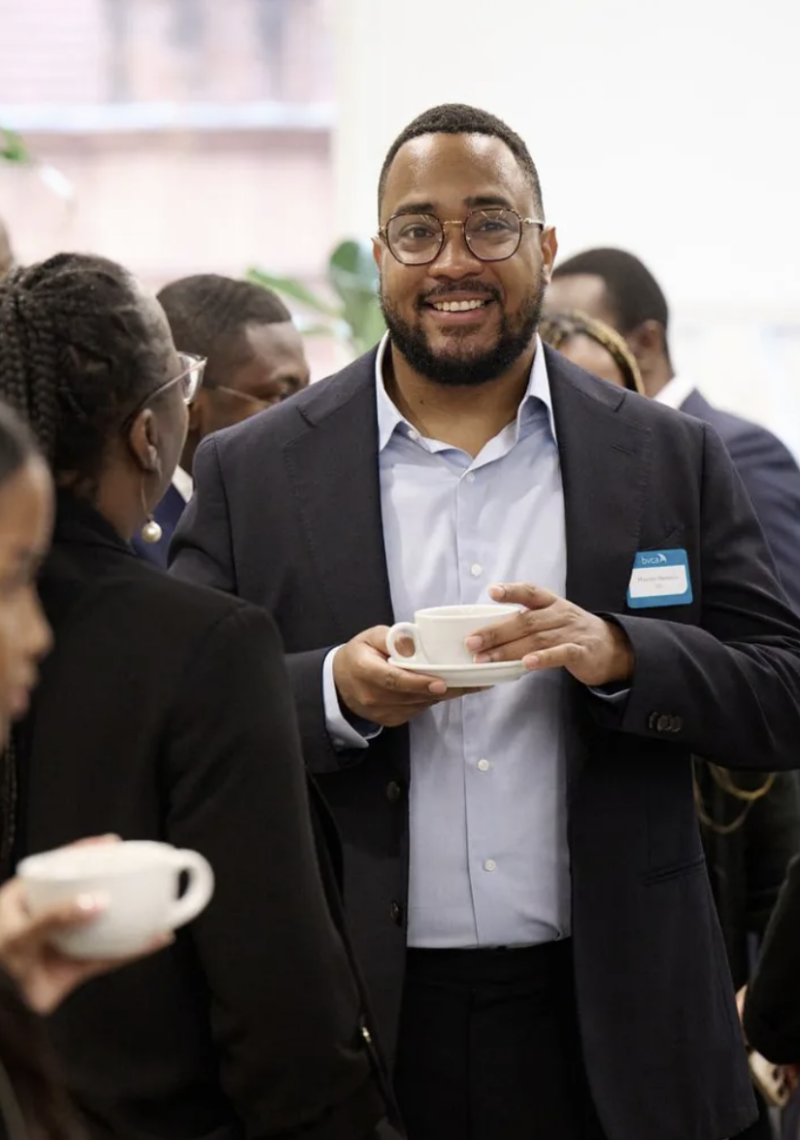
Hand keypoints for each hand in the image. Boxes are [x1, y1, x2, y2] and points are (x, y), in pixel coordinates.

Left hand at [0, 837, 173, 1013]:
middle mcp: (50, 915)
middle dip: (113, 880)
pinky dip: (134, 947)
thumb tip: (97, 901)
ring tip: (155, 902)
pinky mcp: (79, 966)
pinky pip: (112, 953)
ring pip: (103, 920)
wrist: (1, 1011)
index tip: (112, 844)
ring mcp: (66, 940)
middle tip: (136, 869)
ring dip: (129, 913)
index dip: (86, 851)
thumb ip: (56, 916)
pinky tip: (155, 938)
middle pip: (87, 889)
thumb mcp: (21, 934)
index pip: (59, 865)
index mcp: (28, 897)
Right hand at [333, 626, 473, 727]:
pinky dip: (432, 699)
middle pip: (412, 695)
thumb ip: (391, 638)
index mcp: (365, 671)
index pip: (394, 680)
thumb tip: (413, 644)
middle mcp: (372, 696)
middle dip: (444, 689)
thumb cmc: (359, 655)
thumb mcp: (370, 637)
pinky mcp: (390, 720)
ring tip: (468, 682)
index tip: (441, 682)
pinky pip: (416, 710)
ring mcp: (381, 712)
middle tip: (472, 680)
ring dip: (443, 694)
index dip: (418, 683)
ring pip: (419, 704)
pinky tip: (446, 688)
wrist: (339, 682)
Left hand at [464, 583, 633, 686]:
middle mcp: (560, 614)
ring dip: (508, 650)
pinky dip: (543, 658)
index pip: (530, 592)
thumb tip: (489, 631)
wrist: (613, 648)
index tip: (492, 591)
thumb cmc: (573, 633)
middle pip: (525, 621)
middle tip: (472, 642)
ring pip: (536, 639)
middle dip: (496, 632)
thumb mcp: (554, 618)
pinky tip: (526, 663)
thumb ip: (528, 621)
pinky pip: (560, 653)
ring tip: (487, 659)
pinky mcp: (581, 652)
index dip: (511, 591)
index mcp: (552, 603)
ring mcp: (571, 632)